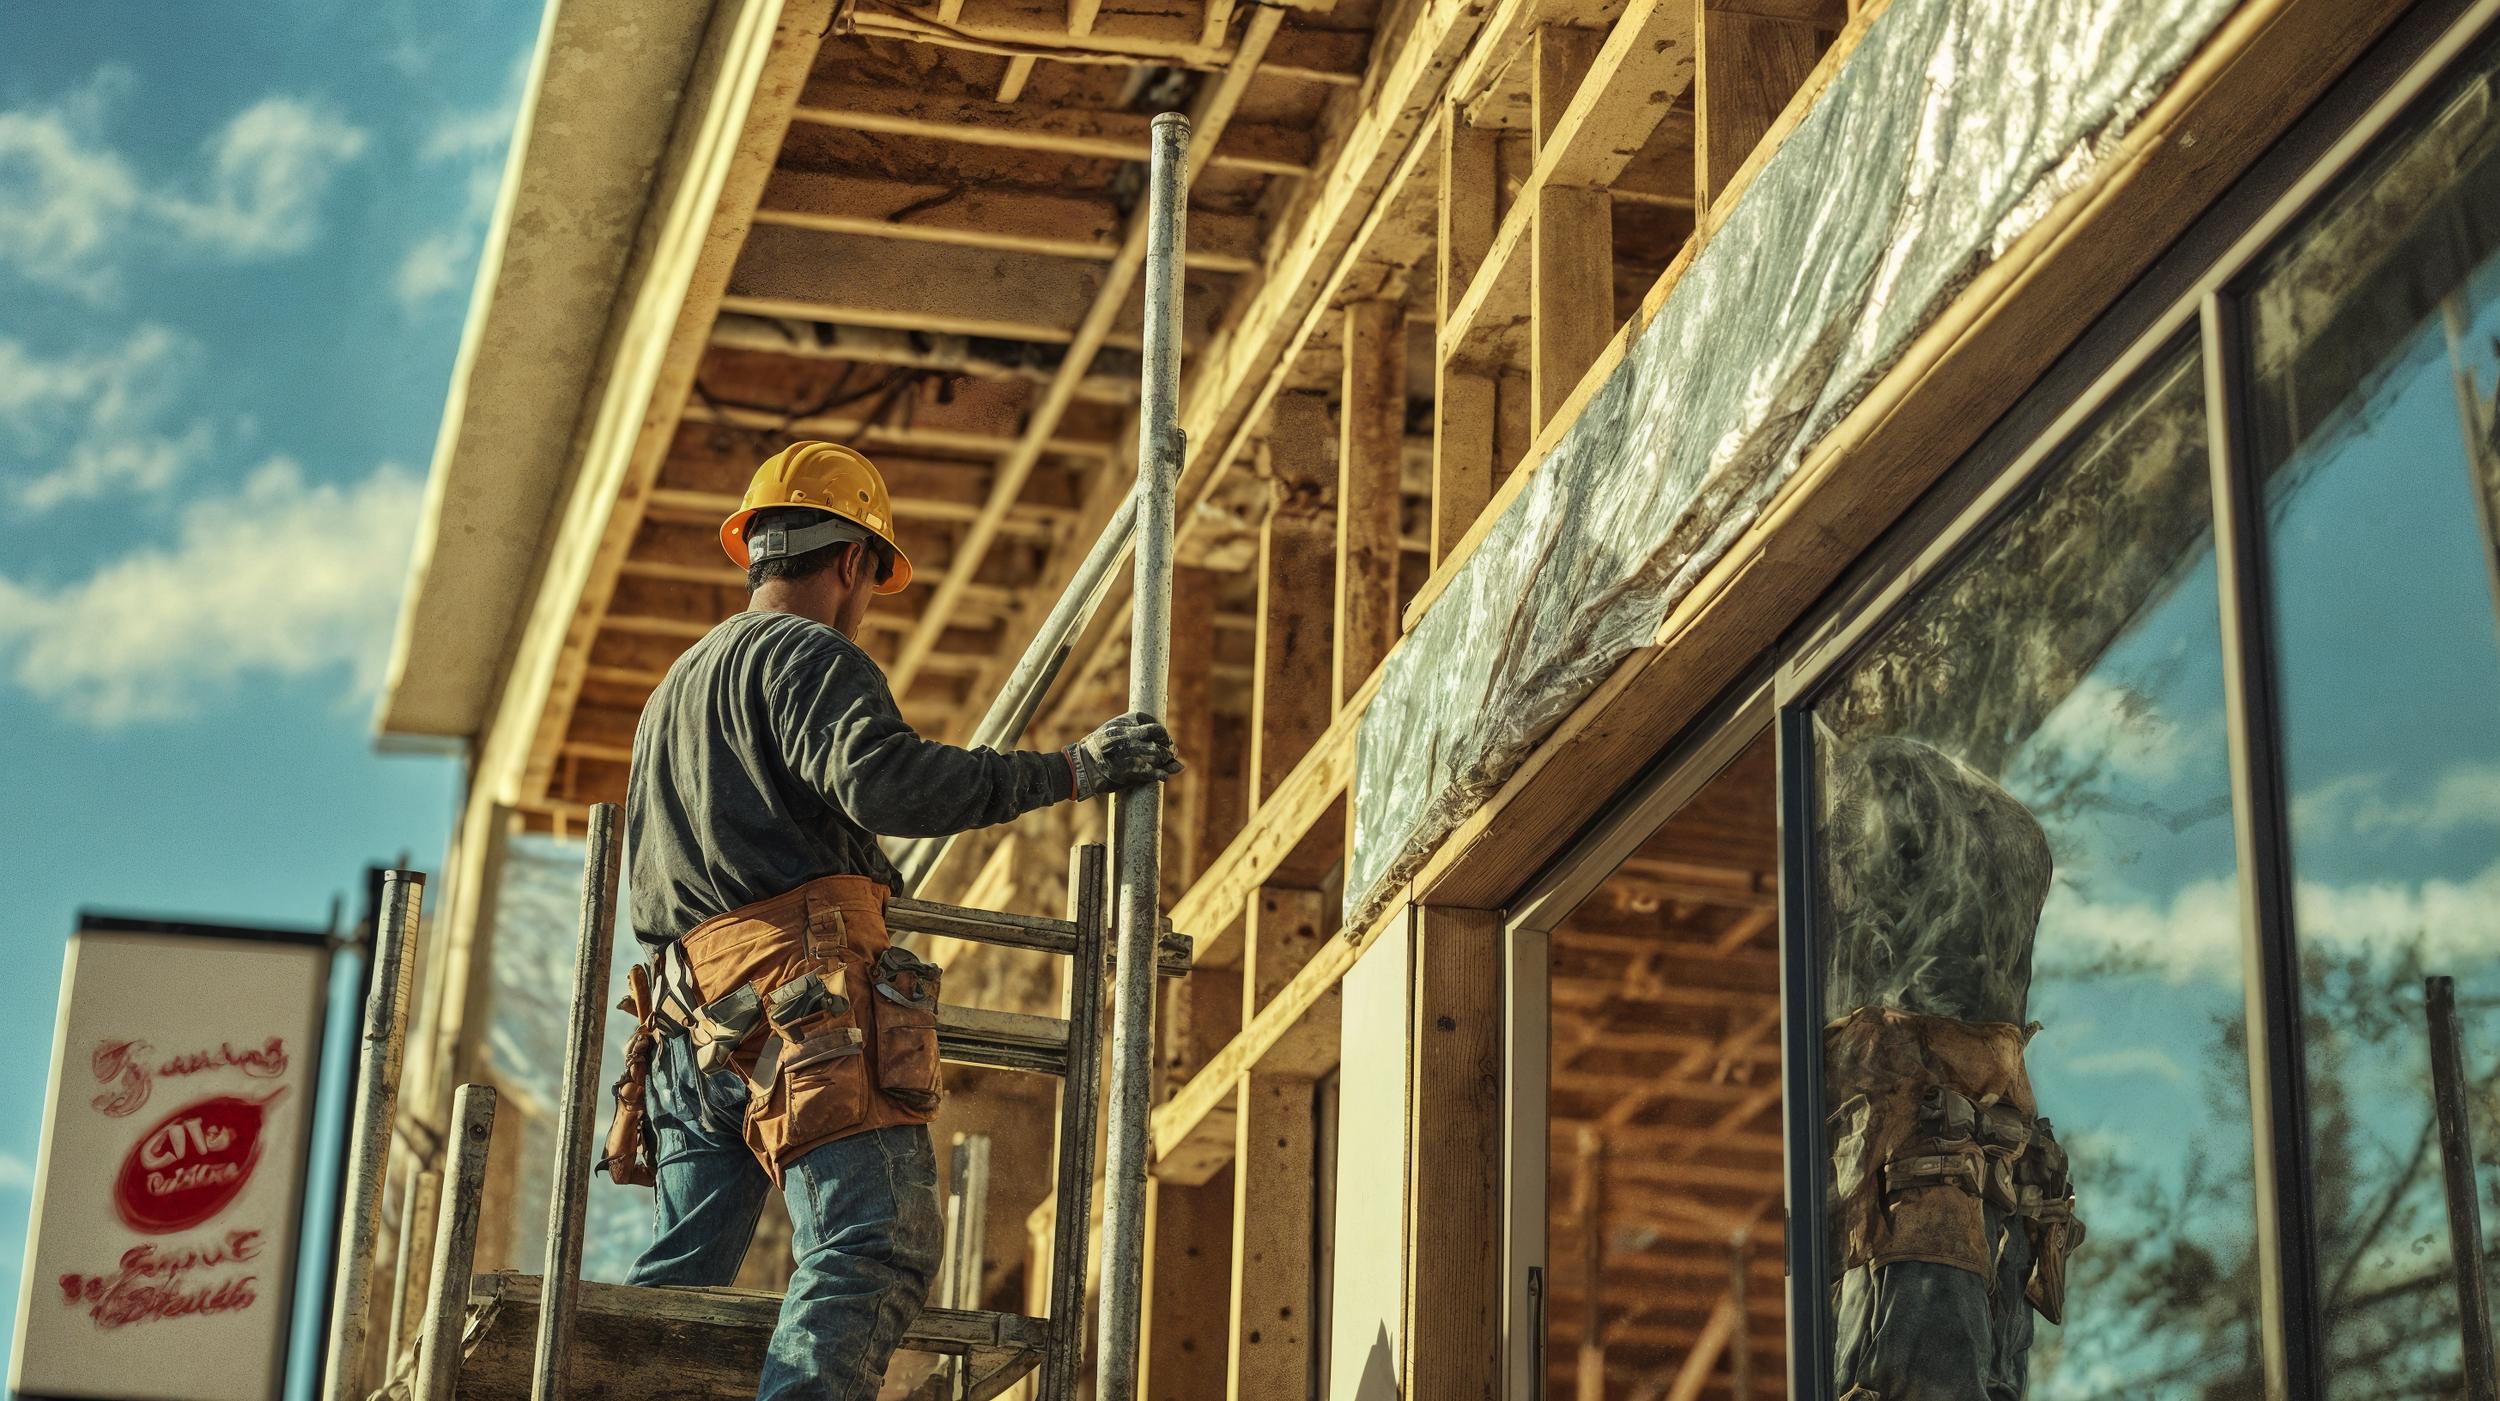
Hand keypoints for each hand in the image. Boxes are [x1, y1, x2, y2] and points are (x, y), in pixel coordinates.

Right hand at [1067, 711, 1184, 799]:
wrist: (1083, 766)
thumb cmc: (1098, 748)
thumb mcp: (1113, 730)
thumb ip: (1134, 730)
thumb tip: (1155, 732)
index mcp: (1125, 723)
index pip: (1154, 724)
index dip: (1160, 732)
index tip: (1160, 737)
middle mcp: (1131, 736)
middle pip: (1160, 736)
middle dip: (1167, 744)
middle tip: (1168, 750)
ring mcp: (1134, 753)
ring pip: (1161, 754)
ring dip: (1166, 759)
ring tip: (1165, 762)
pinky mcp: (1135, 771)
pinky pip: (1157, 772)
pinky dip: (1163, 774)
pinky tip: (1163, 775)